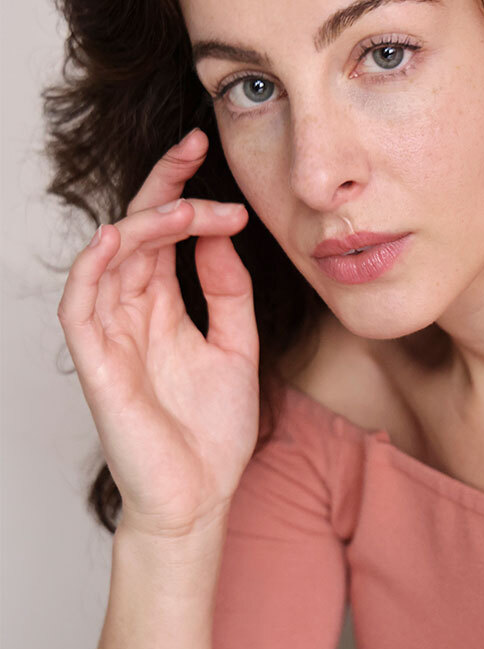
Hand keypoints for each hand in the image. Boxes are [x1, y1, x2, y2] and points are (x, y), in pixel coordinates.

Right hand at [56, 127, 259, 537]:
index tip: (209, 154)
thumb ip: (228, 290)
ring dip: (144, 224)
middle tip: (195, 149)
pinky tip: (118, 236)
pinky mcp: (98, 366)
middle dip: (162, 186)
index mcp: (162, 308)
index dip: (179, 190)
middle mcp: (131, 314)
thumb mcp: (236, 345)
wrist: (200, 499)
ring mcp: (111, 337)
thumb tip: (220, 234)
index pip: (163, 234)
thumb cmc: (213, 432)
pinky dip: (93, 269)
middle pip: (135, 233)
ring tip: (183, 203)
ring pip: (111, 259)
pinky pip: (82, 307)